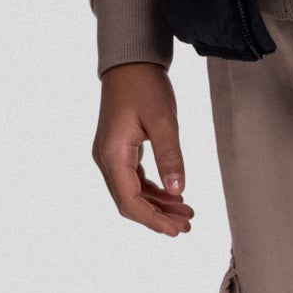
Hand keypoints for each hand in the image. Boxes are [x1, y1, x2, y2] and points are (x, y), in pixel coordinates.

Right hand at [92, 63, 193, 233]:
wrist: (129, 62)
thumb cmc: (144, 85)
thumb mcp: (163, 121)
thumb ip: (170, 157)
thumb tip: (177, 191)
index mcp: (113, 154)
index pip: (129, 201)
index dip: (153, 220)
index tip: (176, 230)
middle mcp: (106, 159)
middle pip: (129, 202)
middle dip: (157, 217)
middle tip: (186, 226)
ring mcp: (110, 155)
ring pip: (132, 192)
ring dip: (157, 205)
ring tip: (185, 214)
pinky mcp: (118, 149)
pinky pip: (133, 179)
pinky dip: (152, 191)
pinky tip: (173, 196)